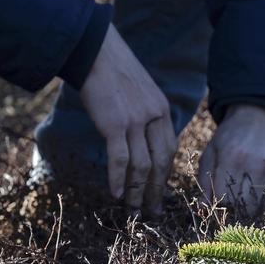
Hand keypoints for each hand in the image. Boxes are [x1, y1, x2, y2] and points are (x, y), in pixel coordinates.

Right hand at [80, 26, 176, 216]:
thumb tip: (142, 141)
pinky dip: (119, 179)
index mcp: (162, 110)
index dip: (165, 175)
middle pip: (160, 163)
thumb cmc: (113, 72)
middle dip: (156, 191)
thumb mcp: (141, 92)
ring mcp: (136, 122)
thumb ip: (146, 115)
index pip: (169, 150)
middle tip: (152, 212)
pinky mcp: (116, 124)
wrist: (95, 51)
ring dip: (138, 192)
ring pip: (142, 166)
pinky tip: (116, 194)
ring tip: (133, 211)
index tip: (160, 193)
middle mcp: (154, 117)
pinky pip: (120, 159)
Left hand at [199, 104, 264, 214]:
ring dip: (253, 205)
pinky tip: (262, 187)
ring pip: (261, 207)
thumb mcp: (211, 152)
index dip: (220, 200)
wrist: (262, 116)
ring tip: (249, 187)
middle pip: (244, 207)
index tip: (220, 193)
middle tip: (235, 192)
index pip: (224, 199)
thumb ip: (204, 181)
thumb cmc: (231, 136)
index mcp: (232, 157)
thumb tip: (202, 207)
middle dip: (237, 205)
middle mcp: (256, 164)